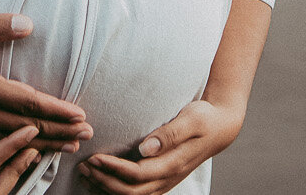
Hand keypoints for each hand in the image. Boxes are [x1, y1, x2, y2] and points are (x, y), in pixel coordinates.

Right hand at [0, 13, 92, 148]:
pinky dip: (16, 149)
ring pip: (10, 140)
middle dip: (58, 130)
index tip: (80, 114)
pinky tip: (28, 151)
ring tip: (66, 146)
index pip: (26, 101)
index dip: (56, 109)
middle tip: (86, 134)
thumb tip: (28, 25)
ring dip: (42, 143)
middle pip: (24, 126)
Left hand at [76, 100, 243, 194]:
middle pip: (131, 191)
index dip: (113, 169)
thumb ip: (169, 133)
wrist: (221, 127)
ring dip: (108, 188)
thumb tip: (146, 147)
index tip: (94, 157)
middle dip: (105, 181)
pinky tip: (102, 182)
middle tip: (84, 166)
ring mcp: (166, 181)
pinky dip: (117, 190)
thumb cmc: (204, 118)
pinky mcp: (163, 178)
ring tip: (86, 176)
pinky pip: (138, 193)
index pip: (137, 174)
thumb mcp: (191, 119)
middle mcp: (168, 177)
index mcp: (173, 163)